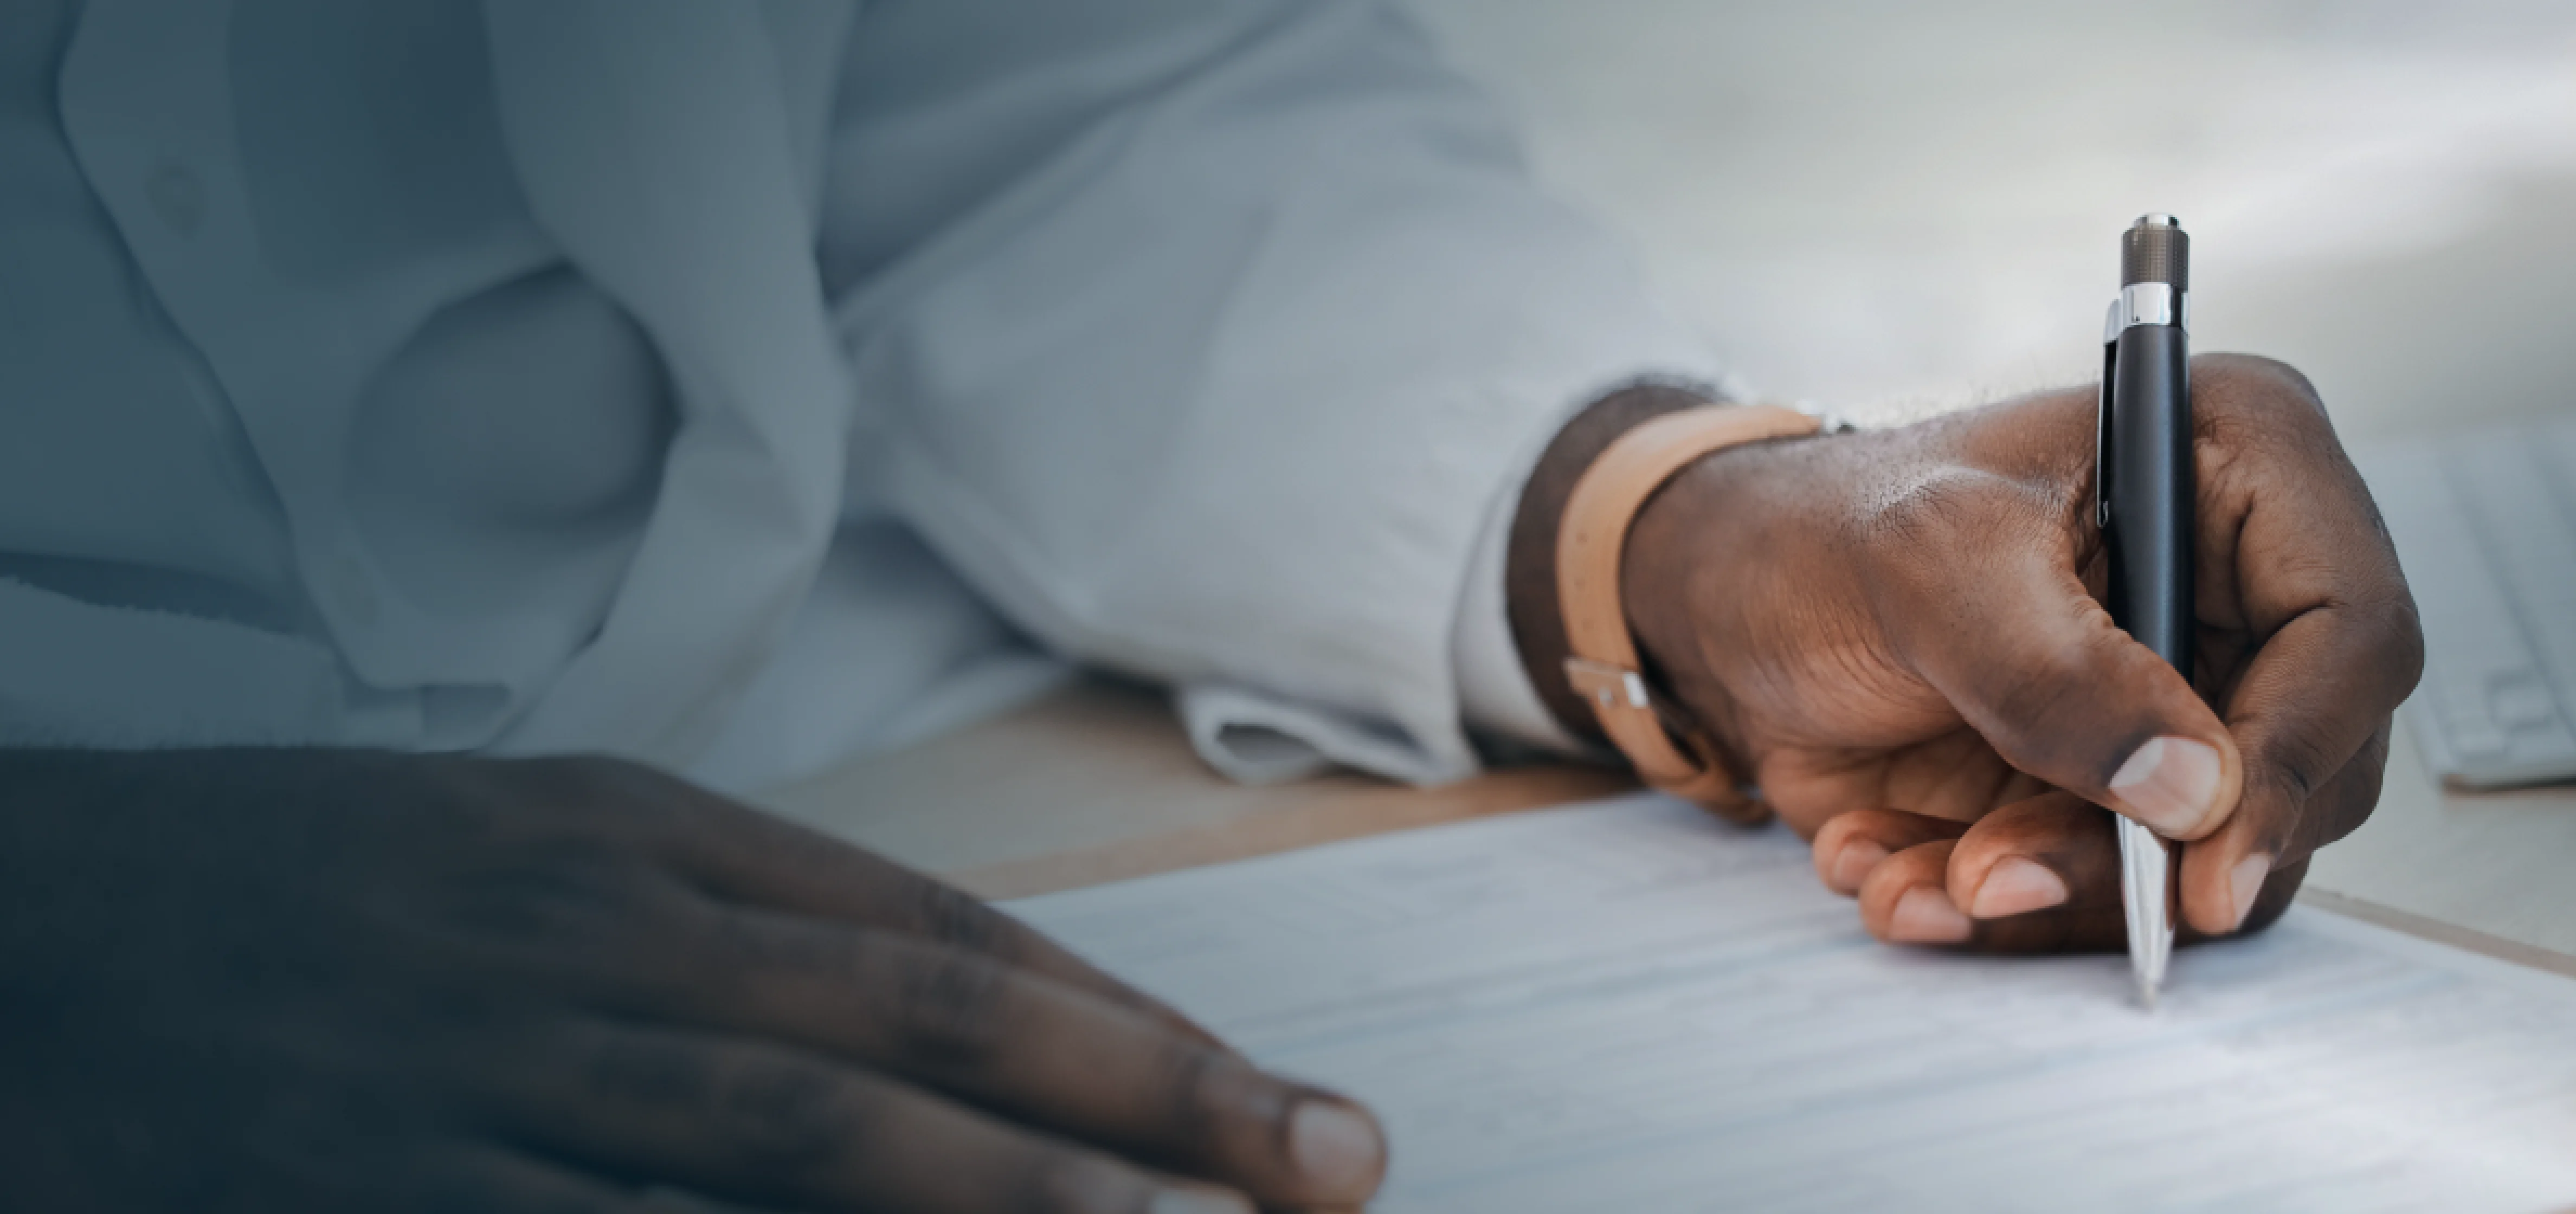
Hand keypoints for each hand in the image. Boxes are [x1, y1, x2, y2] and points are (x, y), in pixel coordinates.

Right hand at [0, 749, 1385, 1211]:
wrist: (37, 922)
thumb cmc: (321, 883)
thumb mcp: (543, 842)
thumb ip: (747, 916)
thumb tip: (971, 999)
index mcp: (648, 845)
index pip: (947, 940)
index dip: (1130, 1026)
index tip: (1277, 1103)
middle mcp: (602, 946)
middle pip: (920, 1026)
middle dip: (1144, 1103)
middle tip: (1327, 1165)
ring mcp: (500, 1079)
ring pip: (799, 1144)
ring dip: (1008, 1198)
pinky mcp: (394, 1195)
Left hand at [1619, 355, 2421, 948]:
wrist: (1726, 607)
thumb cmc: (1826, 531)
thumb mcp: (1928, 565)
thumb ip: (2056, 671)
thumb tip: (2194, 788)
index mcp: (2236, 464)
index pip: (2348, 630)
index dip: (2295, 759)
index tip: (2207, 865)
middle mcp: (2234, 586)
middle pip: (2295, 770)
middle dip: (2143, 851)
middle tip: (1996, 870)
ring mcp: (2181, 694)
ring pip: (2203, 852)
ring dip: (2056, 890)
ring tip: (1919, 875)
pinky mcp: (2117, 785)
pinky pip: (2120, 888)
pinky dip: (2007, 903)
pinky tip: (1896, 870)